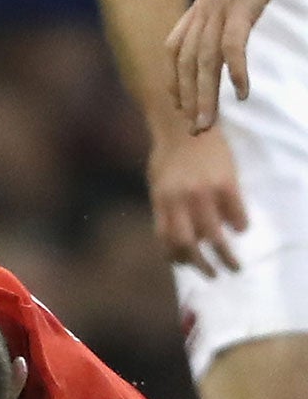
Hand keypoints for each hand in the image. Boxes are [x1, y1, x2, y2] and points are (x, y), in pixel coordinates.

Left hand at [147, 126, 246, 276]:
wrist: (186, 124)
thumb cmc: (169, 154)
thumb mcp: (157, 182)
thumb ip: (165, 207)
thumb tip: (173, 237)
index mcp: (161, 200)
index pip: (166, 238)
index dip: (175, 256)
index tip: (184, 265)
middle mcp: (180, 200)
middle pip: (189, 243)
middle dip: (201, 265)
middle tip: (213, 275)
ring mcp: (203, 192)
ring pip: (214, 235)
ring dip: (225, 255)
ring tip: (234, 266)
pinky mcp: (226, 183)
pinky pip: (235, 213)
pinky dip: (239, 225)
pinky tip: (241, 229)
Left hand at [168, 0, 300, 131]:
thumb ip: (230, 0)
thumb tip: (235, 11)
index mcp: (202, 5)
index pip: (175, 49)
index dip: (174, 79)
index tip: (179, 106)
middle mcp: (204, 9)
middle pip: (187, 63)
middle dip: (188, 99)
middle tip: (194, 132)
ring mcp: (221, 6)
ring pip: (204, 60)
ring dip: (204, 96)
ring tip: (208, 125)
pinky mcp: (243, 3)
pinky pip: (233, 44)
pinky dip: (234, 70)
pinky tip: (240, 93)